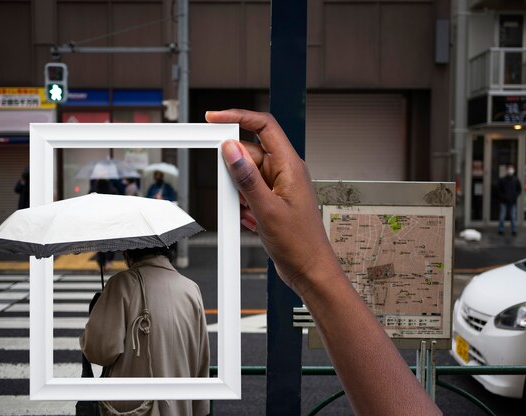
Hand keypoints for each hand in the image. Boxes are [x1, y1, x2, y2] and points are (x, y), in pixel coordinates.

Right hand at [206, 109, 340, 295]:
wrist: (310, 271)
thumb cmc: (300, 244)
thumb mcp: (267, 210)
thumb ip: (246, 178)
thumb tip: (231, 150)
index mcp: (290, 166)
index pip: (264, 126)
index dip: (238, 117)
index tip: (215, 118)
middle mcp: (285, 172)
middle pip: (250, 152)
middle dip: (234, 168)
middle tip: (229, 186)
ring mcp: (279, 187)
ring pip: (248, 175)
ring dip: (239, 191)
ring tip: (248, 213)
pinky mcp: (274, 201)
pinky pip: (251, 192)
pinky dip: (244, 204)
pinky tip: (251, 221)